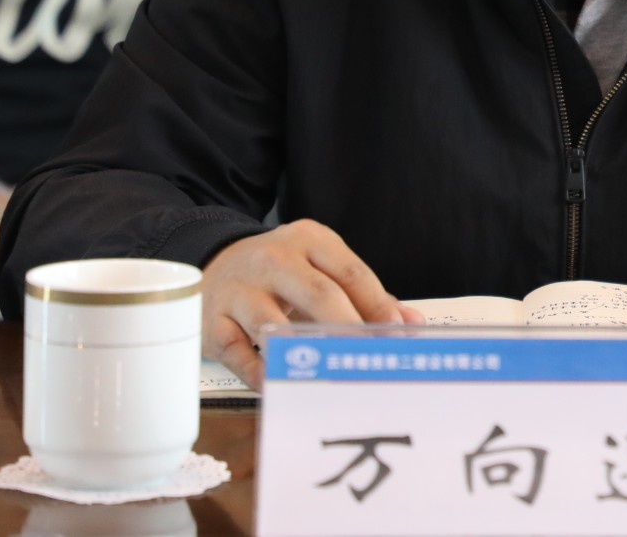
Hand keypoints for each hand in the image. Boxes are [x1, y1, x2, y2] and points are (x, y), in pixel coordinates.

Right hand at [201, 219, 423, 387]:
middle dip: (350, 330)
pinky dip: (260, 372)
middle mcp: (274, 259)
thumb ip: (366, 296)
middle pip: (319, 295)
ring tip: (330, 376)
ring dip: (303, 353)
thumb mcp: (321, 269)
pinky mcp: (213, 321)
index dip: (378, 306)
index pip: (351, 273)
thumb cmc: (283, 274)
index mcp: (309, 240)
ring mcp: (240, 290)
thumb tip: (412, 323)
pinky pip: (238, 352)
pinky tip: (281, 385)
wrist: (216, 263)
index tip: (398, 335)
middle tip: (370, 359)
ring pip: (273, 323)